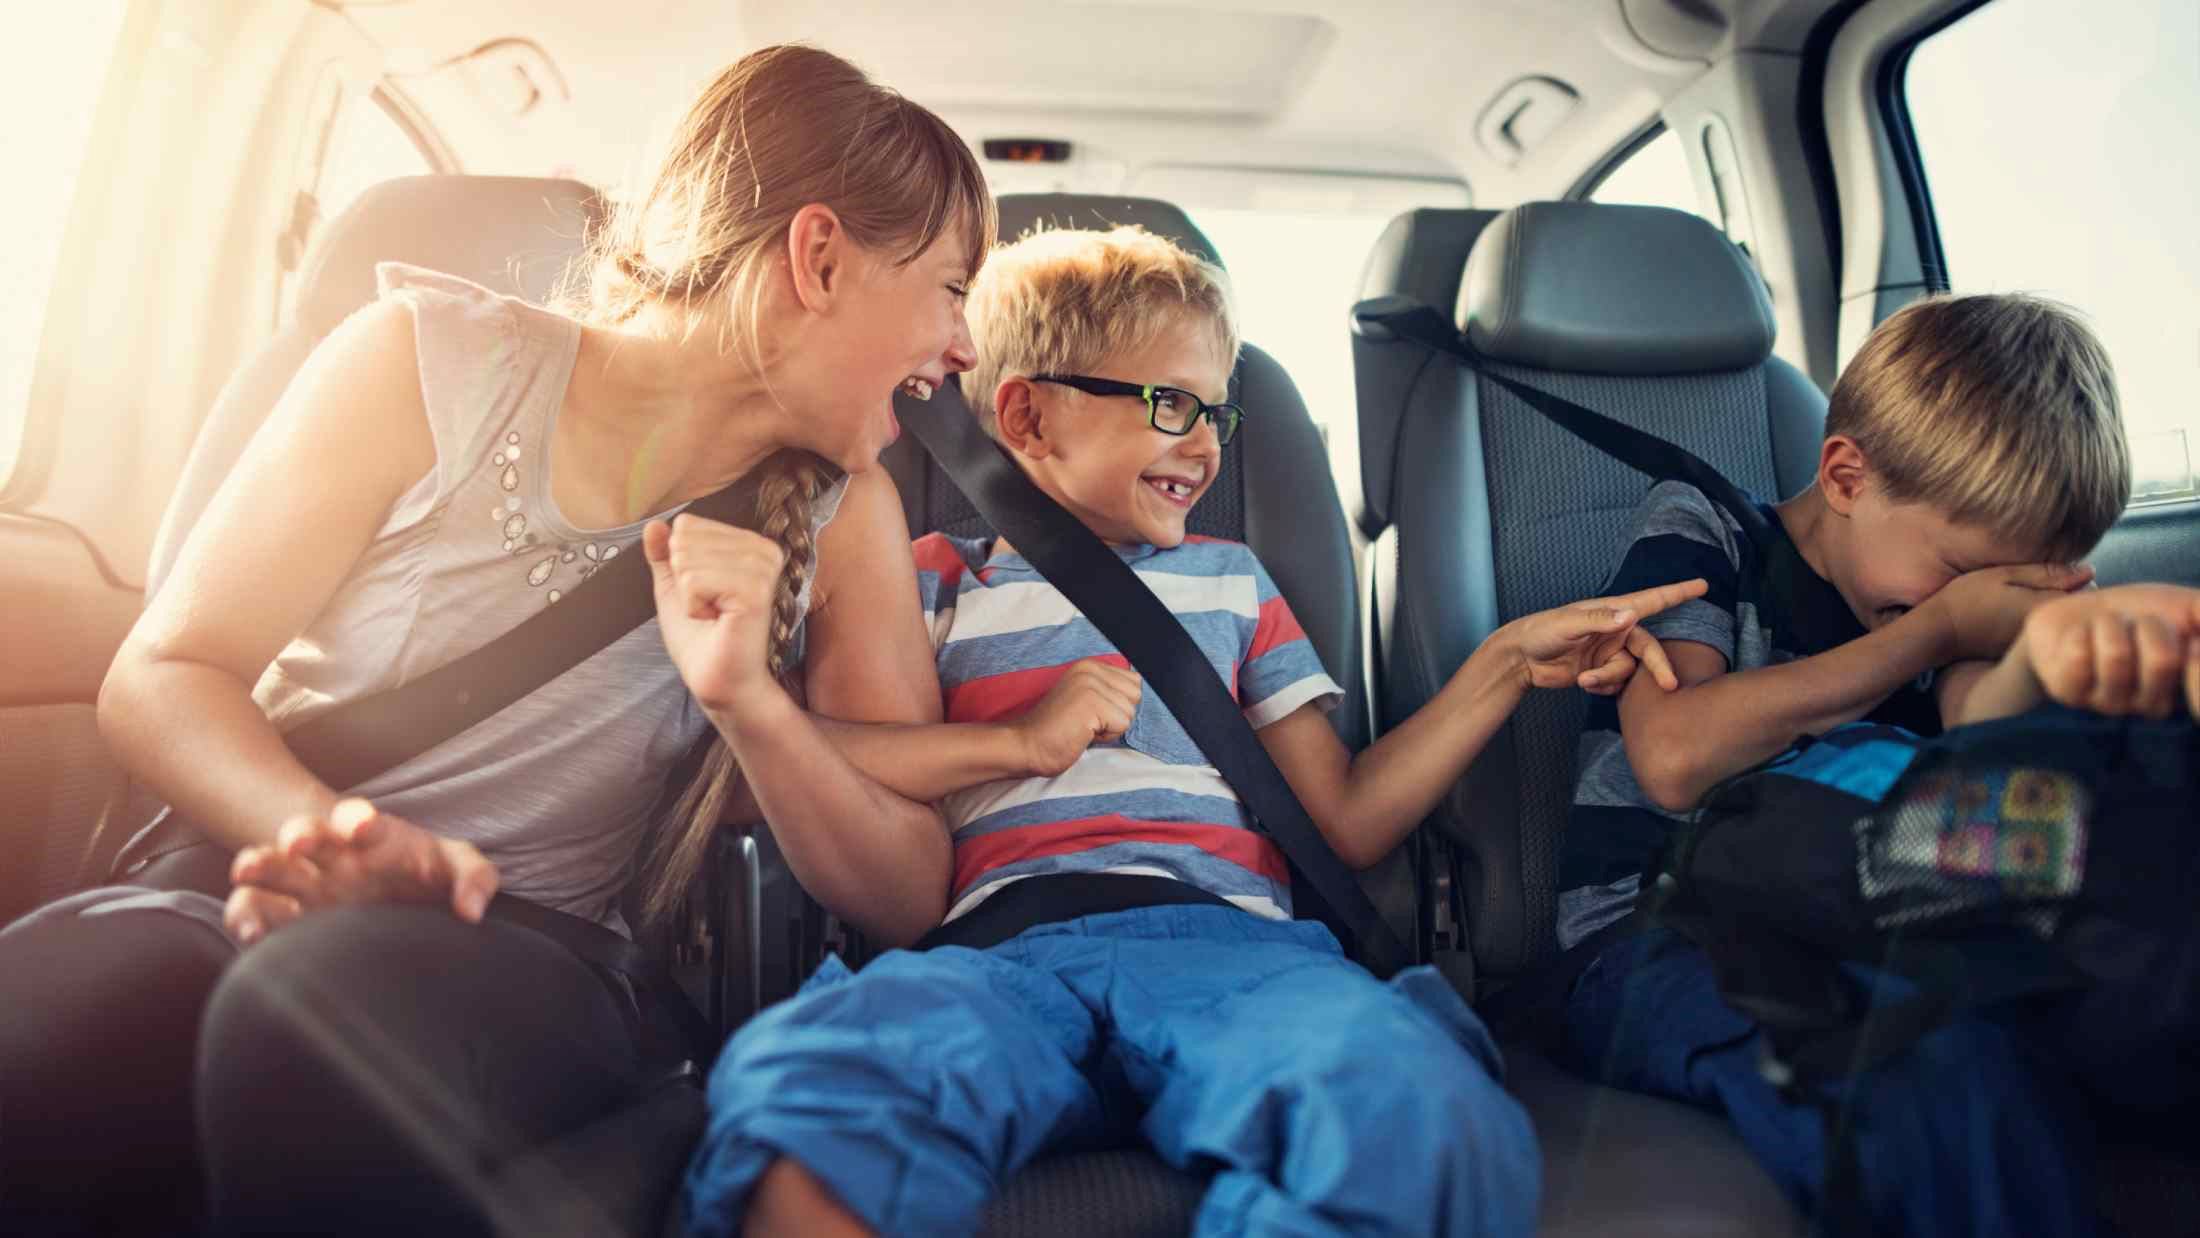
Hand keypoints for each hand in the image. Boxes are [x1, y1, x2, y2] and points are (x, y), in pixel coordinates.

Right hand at [223, 798, 498, 945]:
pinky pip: (252, 912)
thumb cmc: (422, 873)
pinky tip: (252, 936)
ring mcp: (300, 885)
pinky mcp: (282, 917)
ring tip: (248, 875)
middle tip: (298, 842)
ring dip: (258, 867)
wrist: (388, 895)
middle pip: (305, 833)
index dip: (359, 818)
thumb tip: (472, 909)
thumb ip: (474, 878)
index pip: (359, 818)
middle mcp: (329, 855)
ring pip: (268, 868)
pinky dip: (246, 920)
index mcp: (370, 836)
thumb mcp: (453, 866)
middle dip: (300, 833)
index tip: (365, 827)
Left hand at [644, 514, 787, 714]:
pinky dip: (692, 606)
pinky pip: (694, 581)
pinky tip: (714, 620)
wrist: (717, 679)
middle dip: (683, 579)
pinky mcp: (754, 593)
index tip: (704, 593)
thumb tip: (654, 524)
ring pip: (687, 559)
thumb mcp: (674, 587)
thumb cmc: (701, 637)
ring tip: (712, 616)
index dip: (681, 564)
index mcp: (750, 543)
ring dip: (688, 596)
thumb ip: (663, 555)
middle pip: (685, 539)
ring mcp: (761, 570)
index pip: (688, 524)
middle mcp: (763, 550)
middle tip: (708, 607)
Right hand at [1014, 659, 1141, 775]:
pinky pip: (1123, 724)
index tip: (1091, 713)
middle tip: (1088, 722)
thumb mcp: (1084, 699)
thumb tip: (1140, 695)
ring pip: (1131, 711)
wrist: (1025, 745)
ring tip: (1084, 728)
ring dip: (1111, 727)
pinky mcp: (1091, 702)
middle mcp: (1090, 668)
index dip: (1117, 705)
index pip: (1133, 681)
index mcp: (1089, 665)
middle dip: (1118, 715)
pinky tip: (1083, 733)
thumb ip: (1108, 692)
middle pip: (1136, 694)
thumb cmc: (1056, 730)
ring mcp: (1090, 683)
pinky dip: (1107, 736)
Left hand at [1503, 578, 1710, 694]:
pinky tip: (1584, 682)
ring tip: (1584, 679)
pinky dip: (1603, 686)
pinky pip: (1615, 683)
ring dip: (1609, 678)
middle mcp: (1616, 631)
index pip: (1651, 601)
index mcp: (1612, 611)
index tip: (1703, 584)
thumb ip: (1599, 620)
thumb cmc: (1541, 631)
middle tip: (1670, 685)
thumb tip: (1630, 615)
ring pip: (1629, 671)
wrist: (1521, 659)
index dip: (1678, 593)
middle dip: (1658, 667)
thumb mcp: (1568, 623)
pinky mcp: (1600, 671)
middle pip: (1648, 650)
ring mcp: (1609, 652)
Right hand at [1920, 562, 2093, 662]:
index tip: (2066, 575)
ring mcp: (2037, 650)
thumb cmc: (1966, 599)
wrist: (1937, 635)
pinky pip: (2046, 641)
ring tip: (2033, 605)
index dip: (2081, 583)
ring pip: (2062, 630)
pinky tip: (2019, 623)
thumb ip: (2046, 573)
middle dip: (2072, 601)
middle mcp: (2048, 634)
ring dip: (2058, 618)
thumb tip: (2088, 571)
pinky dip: (2043, 632)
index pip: (2087, 595)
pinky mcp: (2025, 658)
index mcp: (2047, 609)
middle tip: (2053, 588)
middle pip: (2076, 616)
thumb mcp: (2004, 575)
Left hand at [2002, 584, 2199, 719]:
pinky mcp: (2071, 695)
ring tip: (2105, 629)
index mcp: (2188, 689)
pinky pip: (2079, 657)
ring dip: (2109, 626)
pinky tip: (2080, 639)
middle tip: (2134, 626)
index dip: (2195, 655)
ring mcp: (2111, 705)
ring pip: (2116, 655)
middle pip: (2162, 660)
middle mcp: (2154, 706)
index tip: (2188, 638)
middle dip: (2146, 625)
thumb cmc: (2140, 612)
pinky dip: (2080, 633)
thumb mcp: (2185, 607)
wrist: (2083, 609)